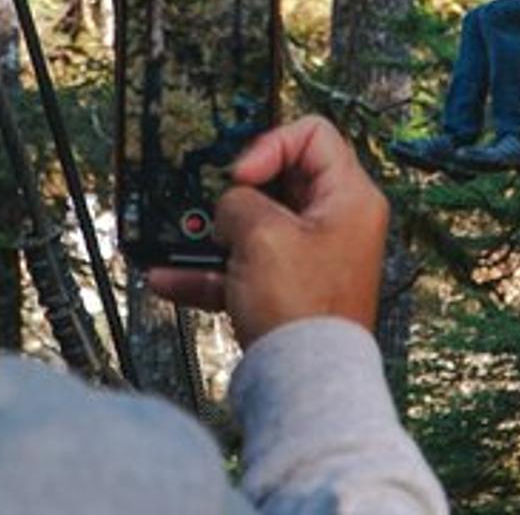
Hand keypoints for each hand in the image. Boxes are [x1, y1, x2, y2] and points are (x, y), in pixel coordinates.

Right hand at [148, 116, 386, 346]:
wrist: (302, 384)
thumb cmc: (304, 311)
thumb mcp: (262, 234)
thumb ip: (239, 203)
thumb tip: (230, 209)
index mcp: (349, 199)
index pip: (313, 136)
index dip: (270, 145)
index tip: (242, 174)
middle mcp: (336, 225)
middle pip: (279, 182)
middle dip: (235, 194)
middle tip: (211, 203)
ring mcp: (310, 259)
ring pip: (255, 228)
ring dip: (213, 233)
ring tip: (181, 237)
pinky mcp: (287, 291)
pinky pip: (243, 267)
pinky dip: (209, 270)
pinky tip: (171, 276)